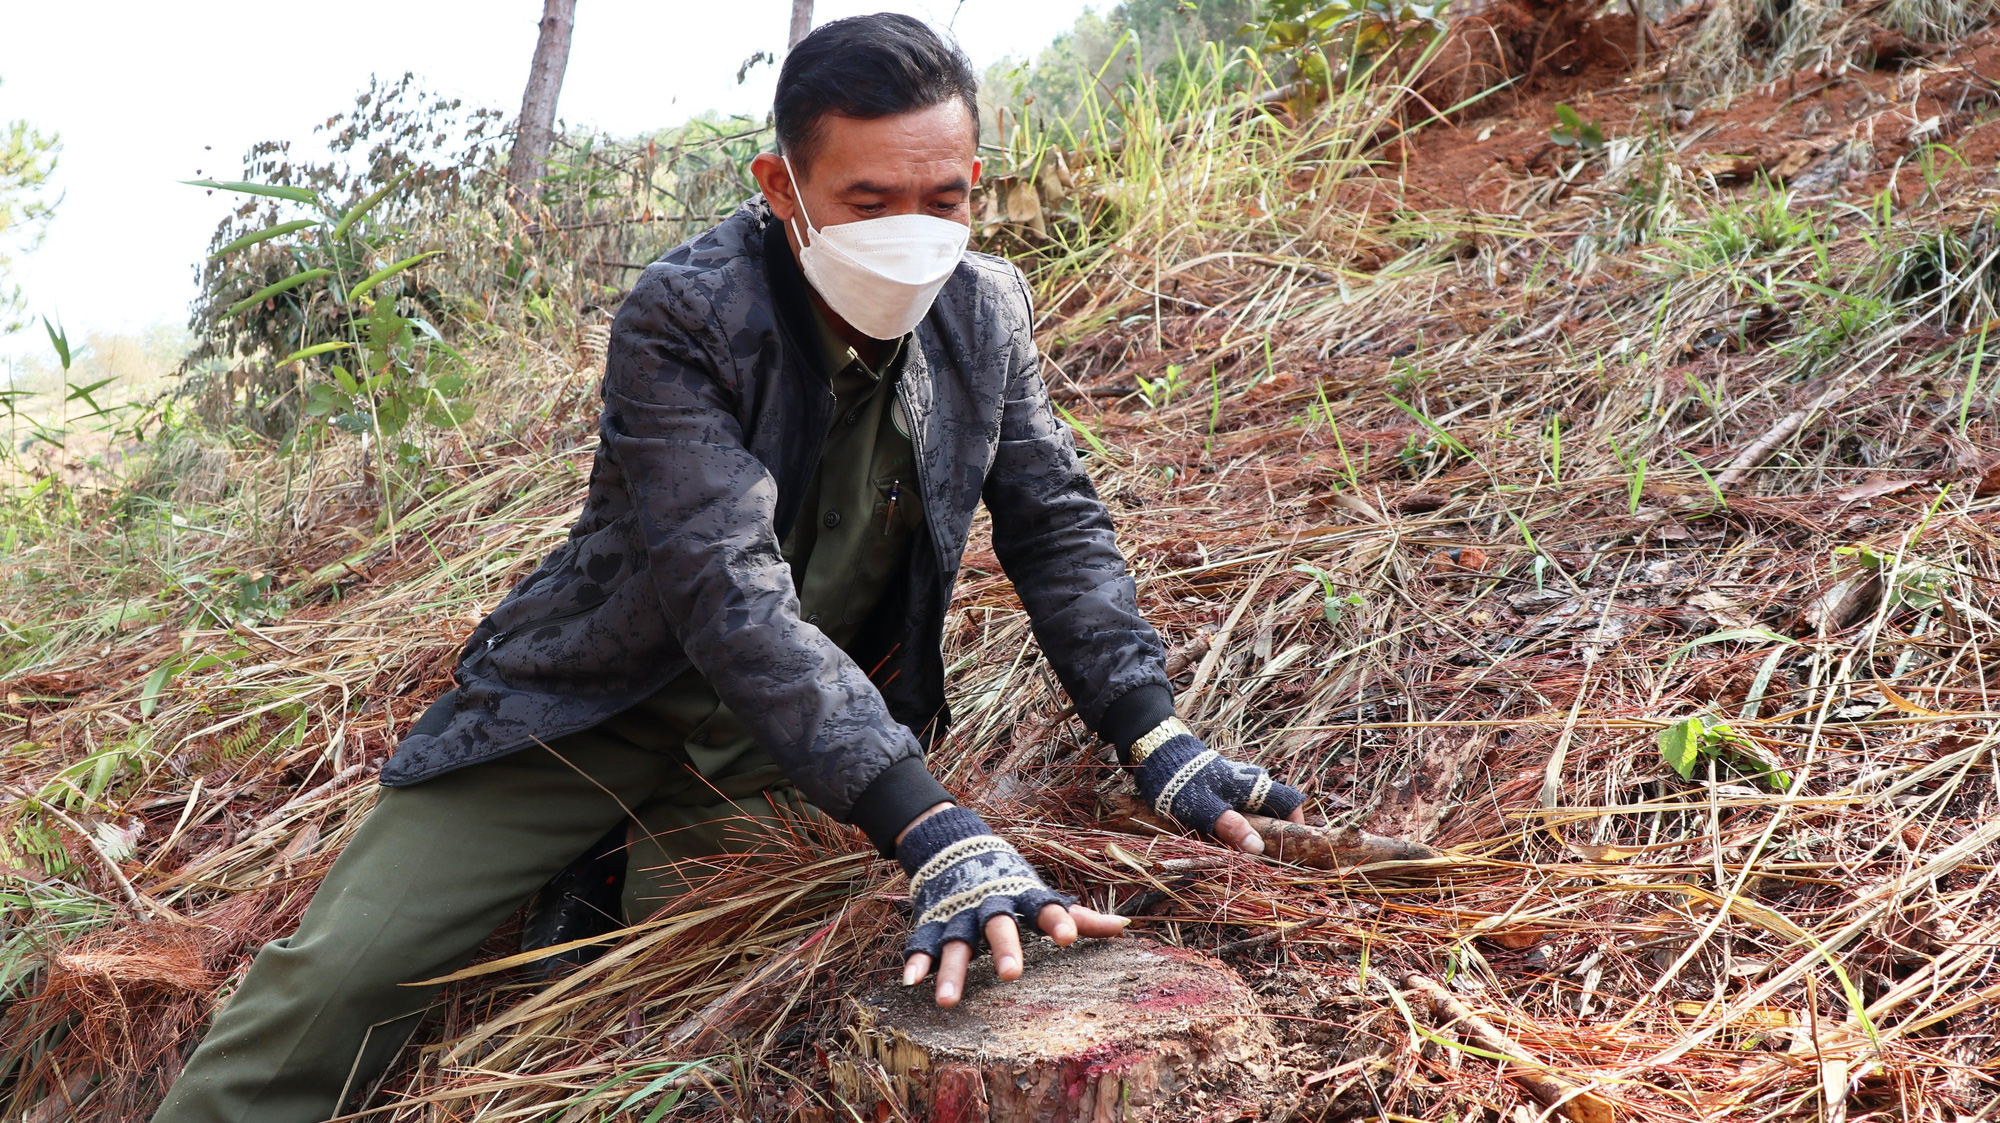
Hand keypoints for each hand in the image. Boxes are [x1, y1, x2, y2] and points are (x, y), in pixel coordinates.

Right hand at [892, 805, 1127, 1006]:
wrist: (955, 844)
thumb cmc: (1010, 881)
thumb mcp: (1041, 895)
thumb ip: (1080, 917)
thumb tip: (1125, 928)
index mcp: (1023, 898)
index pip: (1045, 908)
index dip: (1058, 920)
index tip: (1068, 936)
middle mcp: (991, 906)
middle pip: (998, 926)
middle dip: (1005, 948)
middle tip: (1013, 974)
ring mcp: (960, 915)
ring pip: (955, 943)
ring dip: (951, 971)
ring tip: (946, 1002)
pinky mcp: (933, 921)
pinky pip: (923, 943)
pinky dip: (916, 961)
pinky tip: (911, 982)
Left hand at [1128, 718, 1305, 854]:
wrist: (1159, 756)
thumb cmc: (1184, 782)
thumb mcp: (1207, 809)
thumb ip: (1233, 828)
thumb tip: (1259, 849)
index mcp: (1255, 786)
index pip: (1291, 802)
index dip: (1298, 825)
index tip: (1293, 848)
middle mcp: (1251, 784)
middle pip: (1274, 812)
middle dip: (1272, 836)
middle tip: (1262, 860)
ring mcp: (1237, 786)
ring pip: (1255, 813)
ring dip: (1252, 833)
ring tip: (1241, 855)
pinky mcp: (1223, 790)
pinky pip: (1239, 811)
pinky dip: (1237, 826)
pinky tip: (1224, 840)